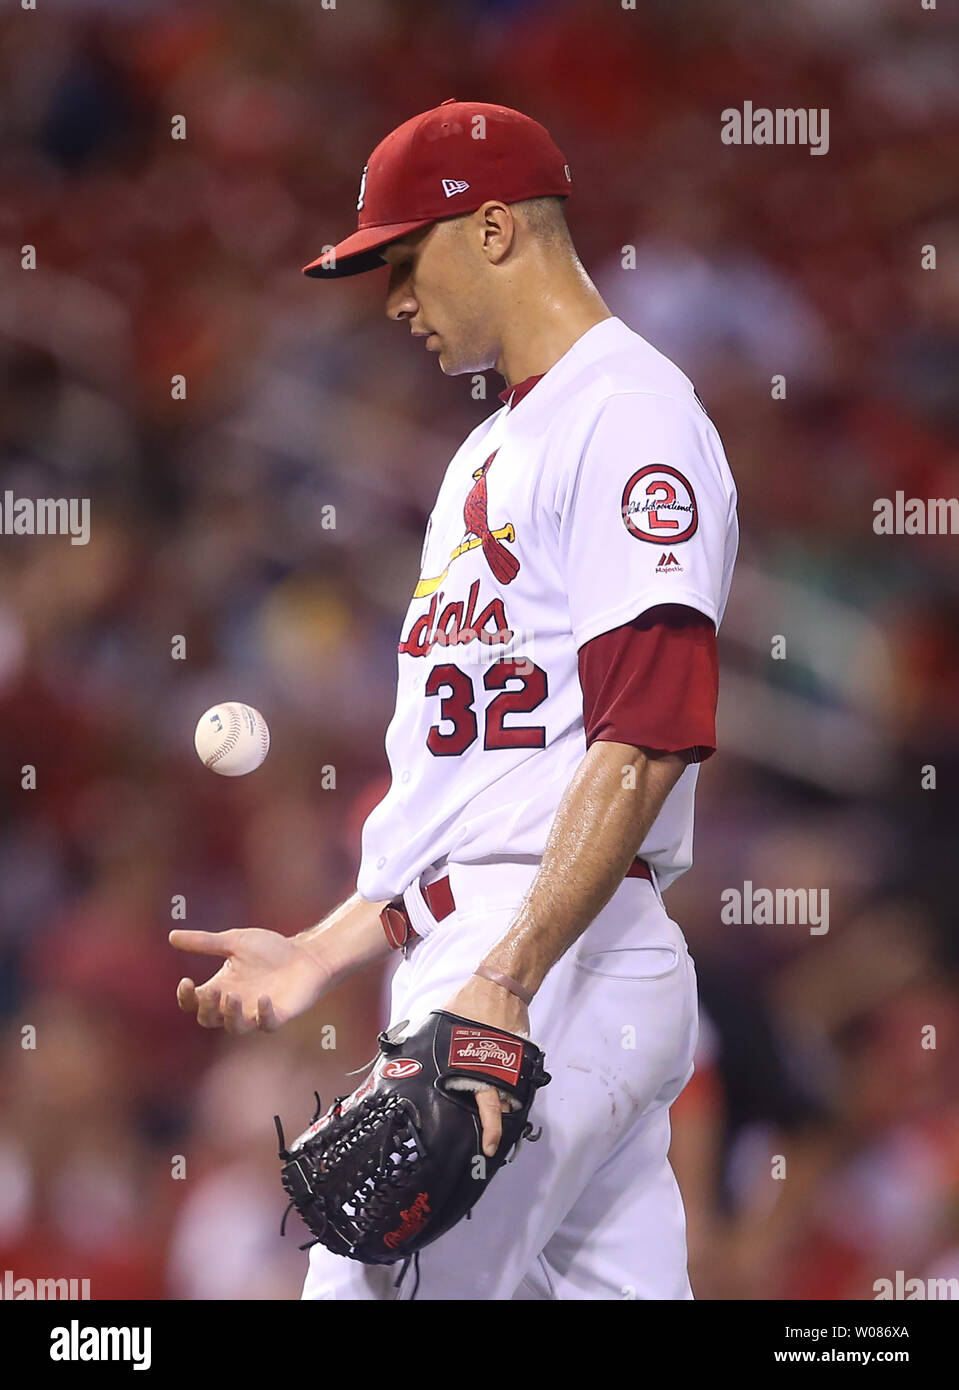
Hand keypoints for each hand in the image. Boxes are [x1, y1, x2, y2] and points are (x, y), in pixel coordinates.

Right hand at [170, 927, 331, 1032]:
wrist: (305, 954)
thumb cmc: (270, 949)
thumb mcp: (234, 942)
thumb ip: (205, 942)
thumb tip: (171, 936)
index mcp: (221, 988)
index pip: (194, 1002)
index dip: (186, 998)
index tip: (186, 981)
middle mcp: (235, 1005)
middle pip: (209, 1019)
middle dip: (207, 1007)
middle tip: (214, 990)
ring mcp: (256, 1013)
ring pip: (235, 1027)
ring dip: (230, 1015)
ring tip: (232, 996)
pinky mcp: (278, 1016)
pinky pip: (267, 1024)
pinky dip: (263, 1015)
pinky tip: (263, 999)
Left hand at [442, 973, 530, 1158]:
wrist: (500, 985)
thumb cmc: (470, 1003)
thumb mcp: (445, 1024)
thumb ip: (433, 1043)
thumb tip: (405, 1056)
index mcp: (475, 1066)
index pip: (488, 1104)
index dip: (491, 1130)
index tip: (489, 1148)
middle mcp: (495, 1069)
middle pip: (499, 1104)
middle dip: (493, 1118)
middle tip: (485, 1129)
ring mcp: (509, 1062)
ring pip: (507, 1093)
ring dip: (500, 1100)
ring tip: (492, 1106)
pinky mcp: (517, 1054)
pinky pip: (512, 1076)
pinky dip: (505, 1082)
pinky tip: (498, 1084)